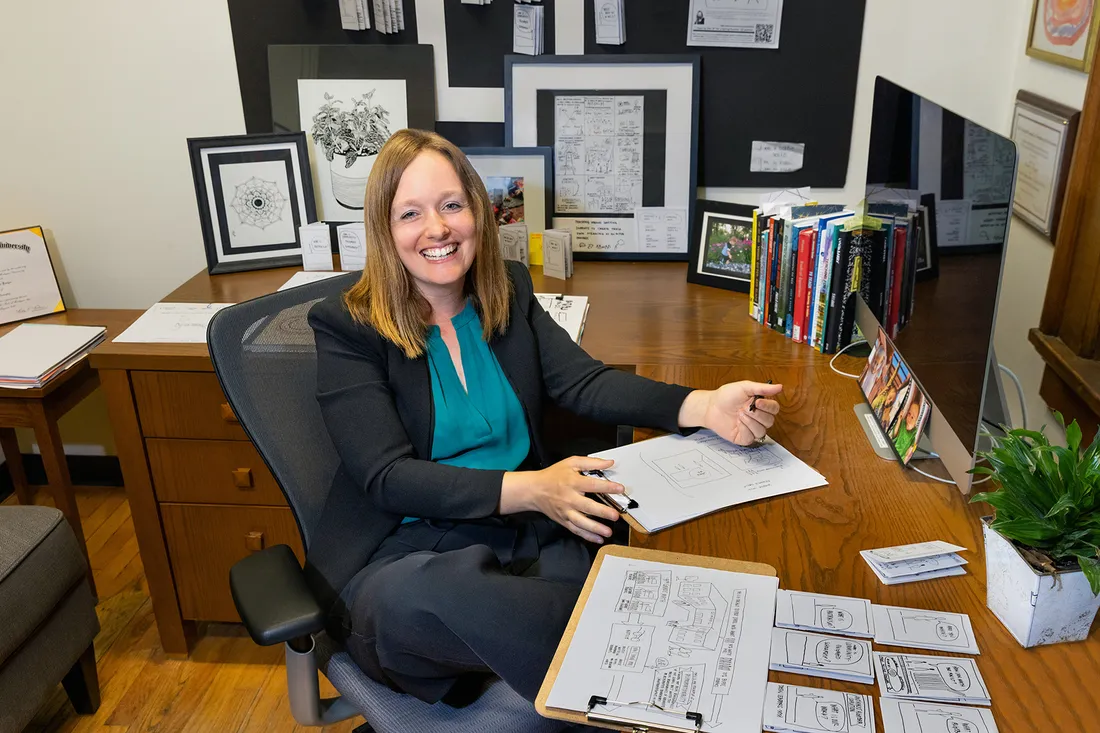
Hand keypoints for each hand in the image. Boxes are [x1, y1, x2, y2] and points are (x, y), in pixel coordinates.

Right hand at [506, 456, 623, 543]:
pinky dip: (587, 536)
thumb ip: (591, 463)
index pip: (592, 485)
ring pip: (581, 522)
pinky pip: (576, 530)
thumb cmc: (554, 476)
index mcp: (572, 482)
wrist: (534, 490)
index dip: (607, 487)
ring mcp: (566, 511)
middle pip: (587, 506)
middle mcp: (569, 498)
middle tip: (615, 515)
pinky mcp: (563, 520)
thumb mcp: (571, 463)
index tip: (620, 489)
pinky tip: (598, 539)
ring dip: (595, 528)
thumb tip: (609, 463)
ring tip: (608, 532)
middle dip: (602, 512)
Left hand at [679, 381, 782, 445]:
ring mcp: (751, 428)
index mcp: (761, 405)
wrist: (711, 406)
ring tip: (739, 415)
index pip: (774, 409)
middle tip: (745, 408)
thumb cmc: (726, 396)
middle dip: (757, 415)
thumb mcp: (744, 387)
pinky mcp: (743, 437)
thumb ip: (762, 388)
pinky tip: (737, 423)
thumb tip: (780, 387)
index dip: (768, 406)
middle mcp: (758, 417)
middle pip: (770, 421)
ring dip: (751, 422)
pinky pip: (751, 438)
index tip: (757, 402)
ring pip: (762, 431)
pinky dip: (745, 430)